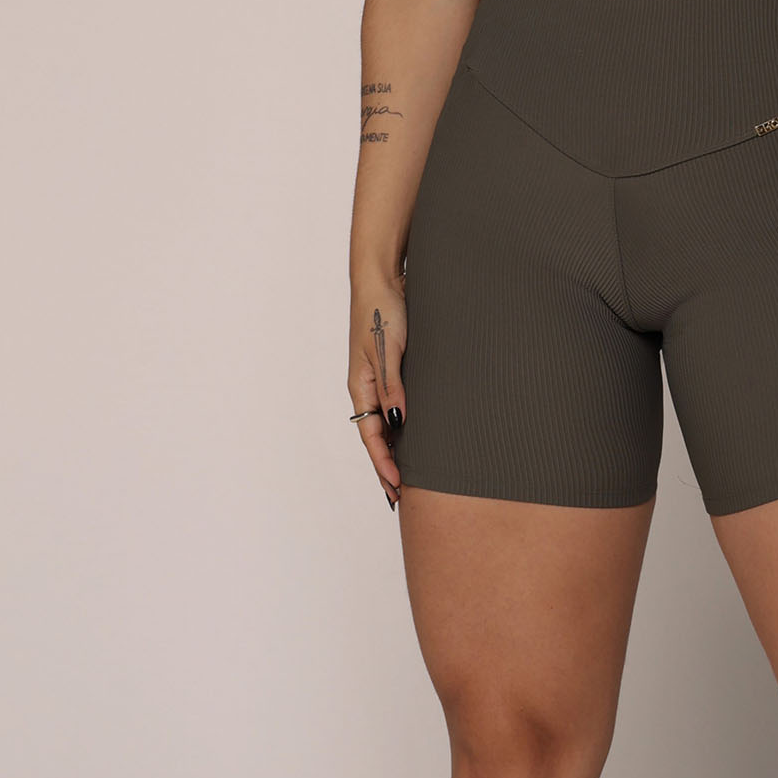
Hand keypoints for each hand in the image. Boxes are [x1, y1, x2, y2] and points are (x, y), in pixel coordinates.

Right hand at [348, 279, 406, 509]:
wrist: (384, 281)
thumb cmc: (383, 311)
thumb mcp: (389, 350)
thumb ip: (394, 386)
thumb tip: (399, 422)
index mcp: (361, 386)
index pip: (371, 435)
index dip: (383, 462)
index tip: (396, 485)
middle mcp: (368, 388)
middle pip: (377, 437)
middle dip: (386, 466)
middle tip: (399, 497)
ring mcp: (380, 381)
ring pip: (386, 425)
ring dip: (396, 451)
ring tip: (409, 478)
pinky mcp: (393, 371)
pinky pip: (396, 408)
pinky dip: (404, 428)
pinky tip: (416, 440)